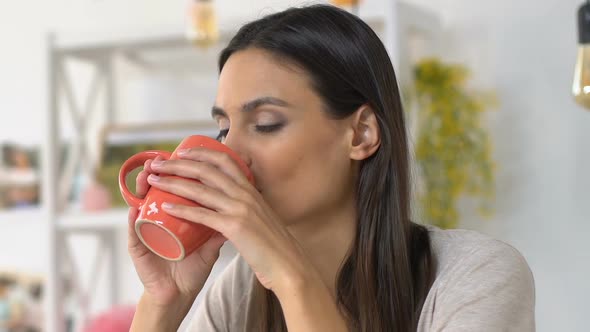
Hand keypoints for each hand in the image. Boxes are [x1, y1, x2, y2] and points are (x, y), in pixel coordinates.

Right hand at [127, 156, 226, 307]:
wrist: (178, 294)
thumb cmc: (192, 268)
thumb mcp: (209, 245)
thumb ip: (221, 227)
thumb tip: (239, 209)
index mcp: (173, 218)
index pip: (172, 190)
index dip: (175, 173)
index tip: (182, 156)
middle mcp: (157, 221)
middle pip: (154, 192)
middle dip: (157, 174)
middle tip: (160, 161)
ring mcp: (146, 233)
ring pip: (139, 206)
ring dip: (140, 190)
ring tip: (146, 178)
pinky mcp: (138, 250)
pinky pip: (133, 233)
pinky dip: (132, 221)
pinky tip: (134, 210)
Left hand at [147, 148, 313, 292]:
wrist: (288, 265)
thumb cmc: (273, 246)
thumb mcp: (261, 218)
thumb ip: (246, 209)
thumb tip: (233, 206)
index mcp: (251, 191)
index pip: (225, 161)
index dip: (202, 153)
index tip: (183, 152)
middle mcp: (245, 195)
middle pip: (207, 170)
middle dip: (179, 164)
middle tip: (158, 163)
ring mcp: (240, 209)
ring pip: (200, 189)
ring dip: (173, 182)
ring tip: (153, 180)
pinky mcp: (235, 227)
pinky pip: (202, 215)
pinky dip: (182, 210)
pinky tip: (166, 207)